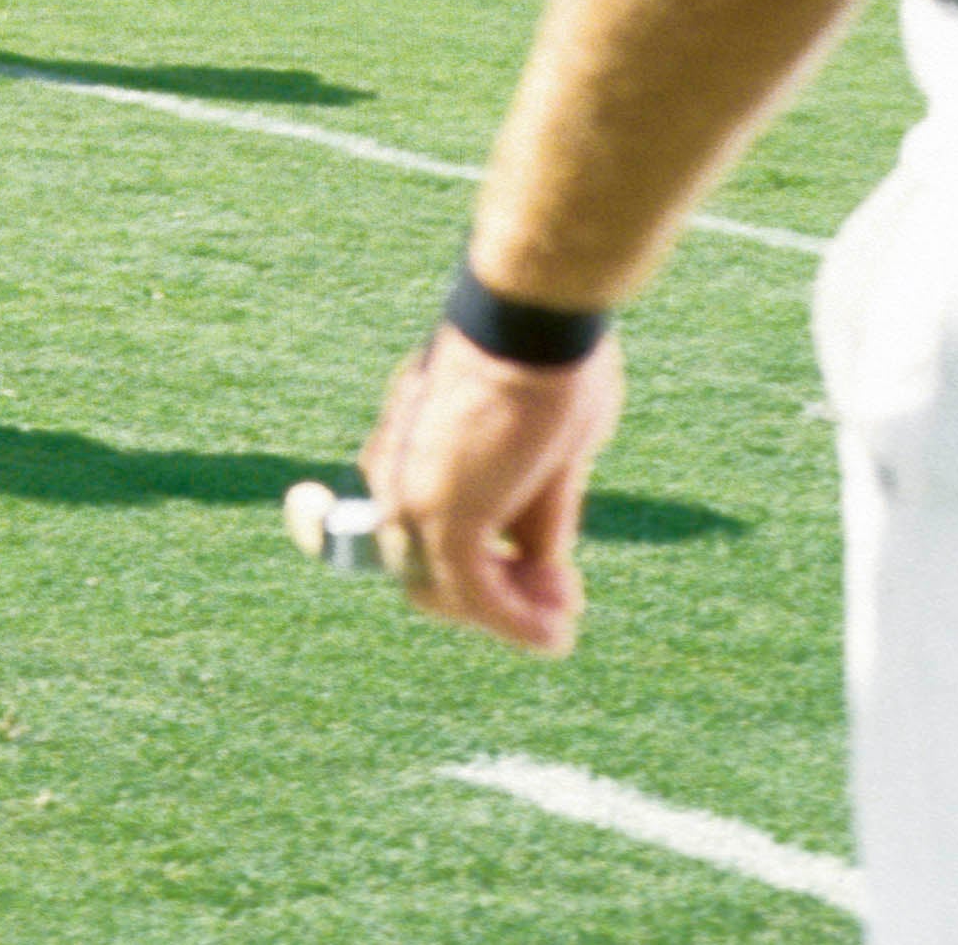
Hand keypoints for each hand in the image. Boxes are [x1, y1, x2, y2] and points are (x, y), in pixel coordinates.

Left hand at [360, 326, 623, 656]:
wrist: (536, 324)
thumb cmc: (550, 366)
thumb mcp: (545, 453)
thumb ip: (530, 509)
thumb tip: (540, 569)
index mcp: (409, 446)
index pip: (424, 532)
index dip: (481, 571)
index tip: (543, 581)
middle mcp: (394, 472)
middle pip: (430, 570)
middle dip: (499, 599)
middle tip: (564, 600)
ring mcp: (410, 496)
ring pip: (448, 590)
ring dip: (508, 618)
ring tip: (562, 620)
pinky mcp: (439, 514)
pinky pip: (474, 593)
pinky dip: (514, 622)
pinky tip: (555, 633)